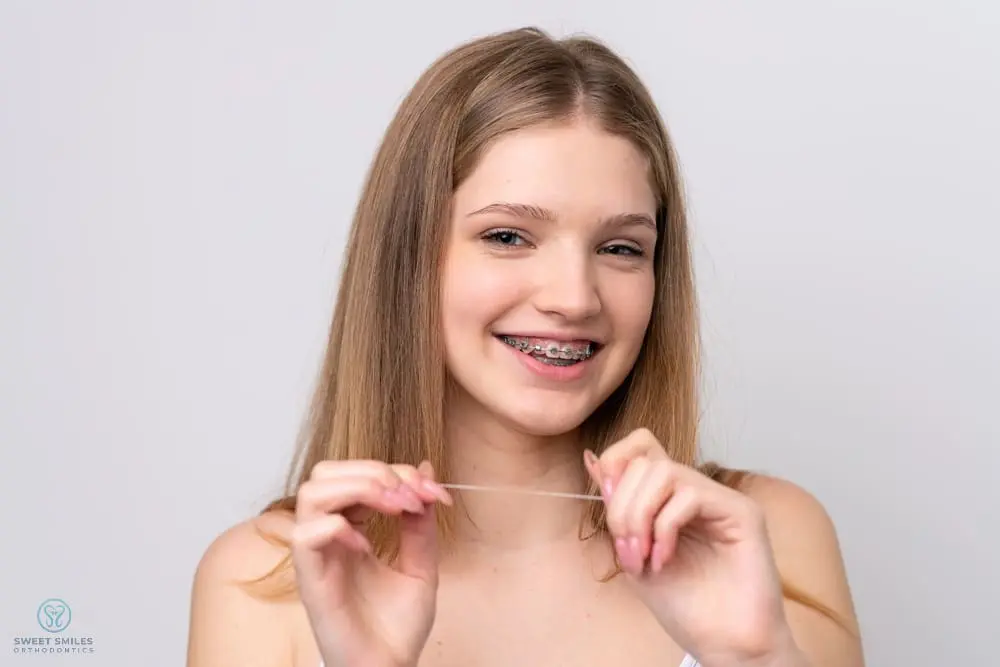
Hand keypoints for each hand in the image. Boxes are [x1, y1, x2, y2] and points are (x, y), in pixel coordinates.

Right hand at [291, 459, 452, 666]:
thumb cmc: (397, 626)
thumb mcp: (422, 564)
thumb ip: (421, 521)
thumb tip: (427, 469)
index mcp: (351, 530)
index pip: (356, 474)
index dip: (395, 471)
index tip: (432, 491)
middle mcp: (329, 538)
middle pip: (326, 473)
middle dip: (373, 472)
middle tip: (409, 496)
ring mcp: (317, 557)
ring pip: (311, 493)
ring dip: (358, 488)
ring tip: (392, 508)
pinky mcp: (311, 581)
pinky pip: (304, 536)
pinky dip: (337, 528)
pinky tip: (366, 546)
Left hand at [584, 429, 796, 665]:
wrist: (722, 644)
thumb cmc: (684, 606)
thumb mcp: (633, 552)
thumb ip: (617, 509)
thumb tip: (592, 458)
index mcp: (671, 498)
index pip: (641, 446)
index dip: (615, 463)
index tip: (607, 508)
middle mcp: (698, 491)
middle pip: (645, 461)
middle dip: (622, 506)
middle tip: (628, 551)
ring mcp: (721, 499)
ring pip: (664, 471)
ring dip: (639, 516)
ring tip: (643, 556)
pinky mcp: (743, 512)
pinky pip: (690, 495)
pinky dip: (665, 528)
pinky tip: (664, 559)